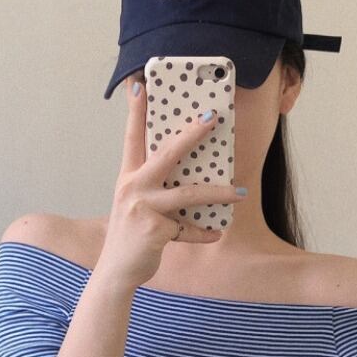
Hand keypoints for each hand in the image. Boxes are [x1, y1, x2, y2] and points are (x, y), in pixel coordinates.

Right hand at [95, 74, 246, 289]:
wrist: (116, 272)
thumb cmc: (132, 236)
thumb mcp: (137, 206)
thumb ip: (157, 189)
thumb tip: (193, 177)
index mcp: (128, 177)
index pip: (132, 137)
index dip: (136, 111)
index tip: (141, 84)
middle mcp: (133, 187)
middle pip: (166, 153)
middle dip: (192, 133)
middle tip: (214, 117)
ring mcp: (143, 208)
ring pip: (188, 192)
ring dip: (218, 192)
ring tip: (240, 192)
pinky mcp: (154, 230)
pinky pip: (188, 229)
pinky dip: (204, 233)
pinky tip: (216, 234)